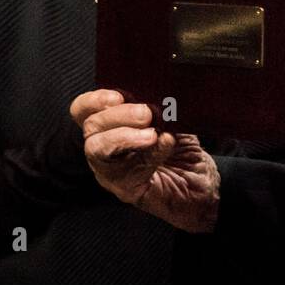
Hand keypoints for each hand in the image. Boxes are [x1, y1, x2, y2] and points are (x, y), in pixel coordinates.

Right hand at [70, 90, 219, 232]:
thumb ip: (159, 107)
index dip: (94, 100)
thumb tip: (159, 95)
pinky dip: (149, 154)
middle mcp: (104, 148)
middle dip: (119, 115)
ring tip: (151, 133)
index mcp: (110, 126)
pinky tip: (165, 145)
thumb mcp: (172, 120)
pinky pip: (128, 171)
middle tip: (146, 114)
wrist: (200, 185)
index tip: (118, 96)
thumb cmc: (183, 150)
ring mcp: (111, 171)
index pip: (84, 110)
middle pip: (91, 127)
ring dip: (125, 136)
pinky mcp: (126, 189)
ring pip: (98, 148)